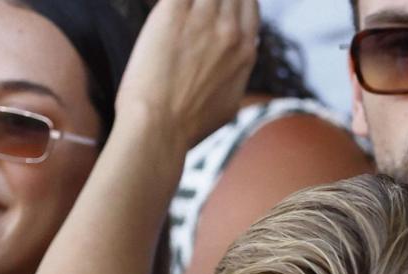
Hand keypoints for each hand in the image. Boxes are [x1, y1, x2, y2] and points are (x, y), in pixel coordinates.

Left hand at [114, 0, 259, 150]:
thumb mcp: (227, 106)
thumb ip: (234, 79)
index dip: (233, 0)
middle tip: (191, 14)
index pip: (248, 4)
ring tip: (177, 16)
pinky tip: (166, 11)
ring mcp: (202, 19)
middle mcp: (229, 30)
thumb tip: (233, 74)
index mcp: (245, 51)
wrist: (159, 127)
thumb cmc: (187, 126)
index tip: (217, 5)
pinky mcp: (172, 13)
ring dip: (190, 3)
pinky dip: (173, 1)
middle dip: (212, 0)